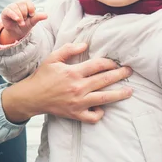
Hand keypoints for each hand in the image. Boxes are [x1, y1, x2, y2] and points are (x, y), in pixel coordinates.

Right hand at [0, 0, 47, 43]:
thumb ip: (38, 17)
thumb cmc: (25, 24)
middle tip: (24, 20)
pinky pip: (9, 11)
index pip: (28, 2)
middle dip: (25, 14)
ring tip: (21, 23)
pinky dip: (14, 15)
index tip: (31, 15)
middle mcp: (18, 3)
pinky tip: (17, 20)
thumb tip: (46, 15)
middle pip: (22, 5)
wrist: (16, 32)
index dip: (31, 9)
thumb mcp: (32, 21)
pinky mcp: (5, 11)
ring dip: (20, 17)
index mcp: (25, 3)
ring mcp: (11, 7)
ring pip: (16, 8)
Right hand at [1, 42, 132, 123]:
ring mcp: (78, 102)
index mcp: (73, 72)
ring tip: (129, 91)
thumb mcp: (53, 58)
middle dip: (120, 75)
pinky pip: (93, 117)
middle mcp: (78, 87)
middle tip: (130, 72)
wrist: (31, 97)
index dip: (109, 63)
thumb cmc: (42, 76)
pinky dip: (100, 113)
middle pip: (105, 80)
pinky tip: (102, 107)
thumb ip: (69, 49)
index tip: (115, 62)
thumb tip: (85, 45)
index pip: (98, 65)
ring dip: (119, 94)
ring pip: (104, 98)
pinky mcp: (75, 114)